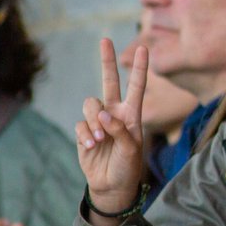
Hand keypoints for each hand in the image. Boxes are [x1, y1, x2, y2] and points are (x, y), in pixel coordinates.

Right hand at [76, 39, 147, 223]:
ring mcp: (98, 121)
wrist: (112, 185)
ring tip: (100, 139)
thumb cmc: (128, 167)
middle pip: (109, 81)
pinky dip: (86, 134)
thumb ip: (119, 129)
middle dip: (107, 61)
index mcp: (132, 114)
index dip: (140, 68)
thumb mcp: (131, 149)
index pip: (137, 87)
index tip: (144, 48)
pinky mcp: (84, 131)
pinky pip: (81, 124)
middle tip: (105, 40)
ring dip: (93, 121)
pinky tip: (92, 146)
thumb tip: (102, 113)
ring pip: (90, 105)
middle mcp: (115, 113)